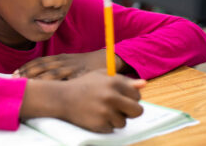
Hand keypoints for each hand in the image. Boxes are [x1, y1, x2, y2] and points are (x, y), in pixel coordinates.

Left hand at [14, 50, 130, 79]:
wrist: (107, 59)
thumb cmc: (85, 63)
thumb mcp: (68, 61)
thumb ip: (55, 65)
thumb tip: (37, 73)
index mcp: (60, 57)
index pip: (39, 61)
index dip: (26, 66)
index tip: (14, 73)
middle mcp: (64, 61)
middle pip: (42, 66)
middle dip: (28, 73)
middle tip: (16, 80)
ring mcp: (73, 68)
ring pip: (53, 73)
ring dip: (39, 79)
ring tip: (29, 86)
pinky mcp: (81, 75)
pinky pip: (69, 81)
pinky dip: (59, 85)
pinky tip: (51, 92)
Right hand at [20, 70, 145, 132]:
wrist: (62, 97)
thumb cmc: (84, 85)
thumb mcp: (101, 76)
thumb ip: (123, 80)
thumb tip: (144, 84)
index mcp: (114, 82)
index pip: (137, 95)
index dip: (131, 98)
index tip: (122, 99)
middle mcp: (111, 96)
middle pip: (137, 111)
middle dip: (130, 112)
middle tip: (118, 109)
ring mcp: (105, 111)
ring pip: (124, 122)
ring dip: (115, 119)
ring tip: (101, 111)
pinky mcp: (99, 124)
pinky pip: (111, 129)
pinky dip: (105, 125)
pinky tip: (94, 116)